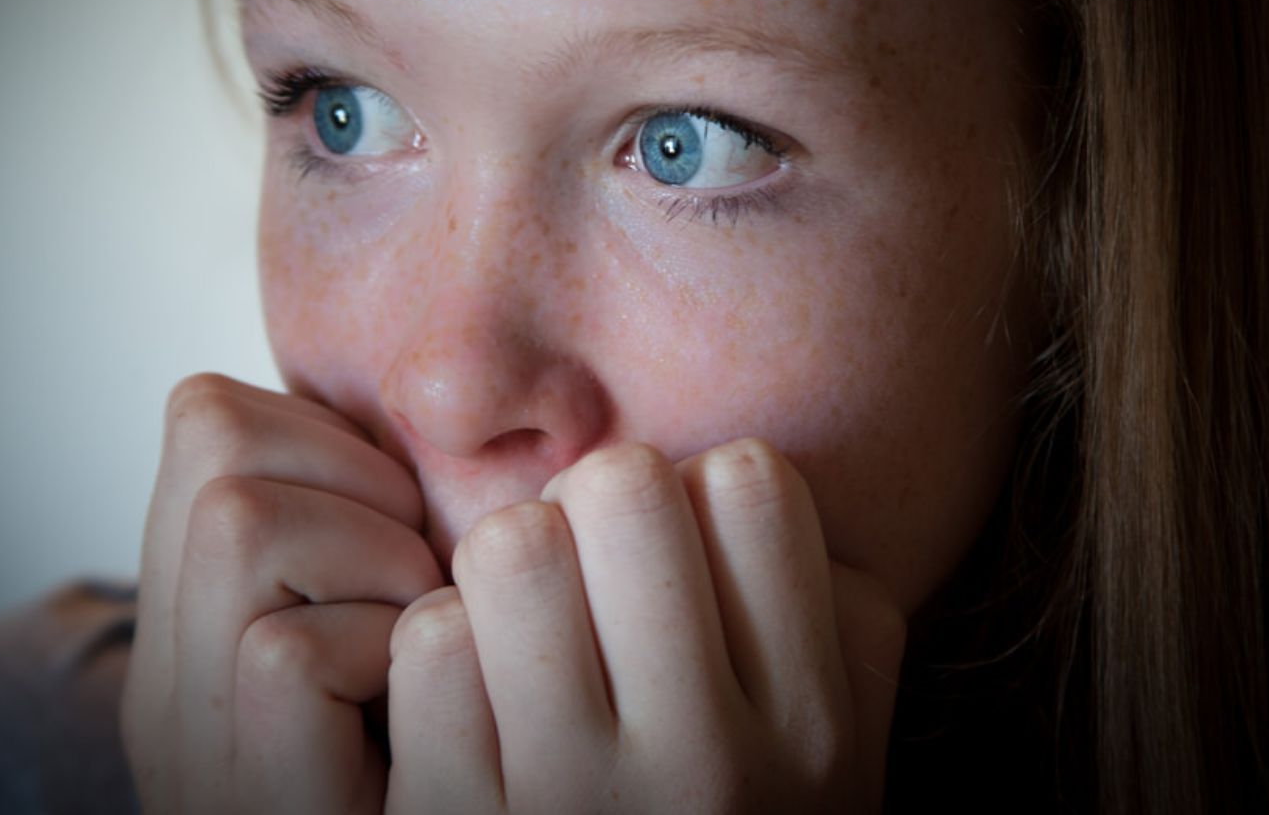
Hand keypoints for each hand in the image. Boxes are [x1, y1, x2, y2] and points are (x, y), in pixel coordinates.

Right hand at [121, 373, 442, 813]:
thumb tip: (428, 420)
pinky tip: (415, 703)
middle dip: (352, 477)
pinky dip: (376, 649)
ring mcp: (193, 746)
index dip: (324, 433)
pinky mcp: (254, 807)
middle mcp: (167, 681)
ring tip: (418, 633)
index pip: (209, 416)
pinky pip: (284, 656)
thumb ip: (367, 537)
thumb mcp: (386, 626)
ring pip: (240, 522)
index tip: (394, 518)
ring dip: (374, 556)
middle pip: (213, 437)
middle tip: (413, 575)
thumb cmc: (465, 763)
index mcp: (195, 625)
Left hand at [383, 439, 906, 812]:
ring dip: (508, 570)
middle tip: (589, 577)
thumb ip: (840, 633)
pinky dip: (439, 653)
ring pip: (514, 548)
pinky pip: (428, 644)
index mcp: (814, 735)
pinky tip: (468, 705)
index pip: (754, 485)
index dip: (701, 494)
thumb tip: (753, 492)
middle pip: (623, 487)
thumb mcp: (834, 771)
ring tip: (525, 631)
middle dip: (594, 508)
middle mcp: (708, 765)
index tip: (683, 558)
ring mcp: (573, 802)